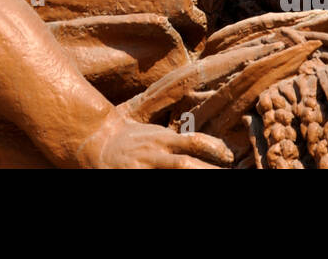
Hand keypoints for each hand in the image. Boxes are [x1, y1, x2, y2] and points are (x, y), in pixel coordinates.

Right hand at [74, 108, 233, 168]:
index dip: (214, 148)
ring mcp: (144, 166)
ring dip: (197, 174)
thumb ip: (178, 140)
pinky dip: (172, 184)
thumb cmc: (132, 140)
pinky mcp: (135, 176)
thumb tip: (213, 148)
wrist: (96, 144)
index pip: (193, 141)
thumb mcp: (155, 133)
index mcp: (162, 137)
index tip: (230, 157)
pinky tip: (188, 194)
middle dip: (209, 172)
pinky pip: (157, 182)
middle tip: (231, 173)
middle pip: (186, 164)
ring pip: (176, 171)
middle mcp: (154, 151)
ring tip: (216, 177)